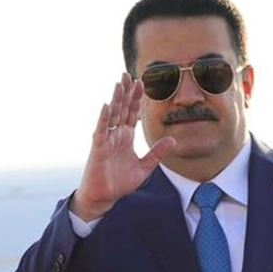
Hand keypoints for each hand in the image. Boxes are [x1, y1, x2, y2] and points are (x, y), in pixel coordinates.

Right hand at [71, 73, 174, 220]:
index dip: (136, 98)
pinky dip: (104, 118)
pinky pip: (101, 131)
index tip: (142, 82)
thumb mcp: (145, 167)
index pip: (131, 113)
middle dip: (125, 92)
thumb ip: (157, 153)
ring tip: (119, 84)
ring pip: (111, 115)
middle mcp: (115, 135)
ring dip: (115, 100)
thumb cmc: (120, 182)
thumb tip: (173, 140)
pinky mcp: (98, 149)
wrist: (105, 197)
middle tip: (128, 74)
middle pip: (121, 109)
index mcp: (125, 137)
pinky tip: (107, 106)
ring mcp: (106, 140)